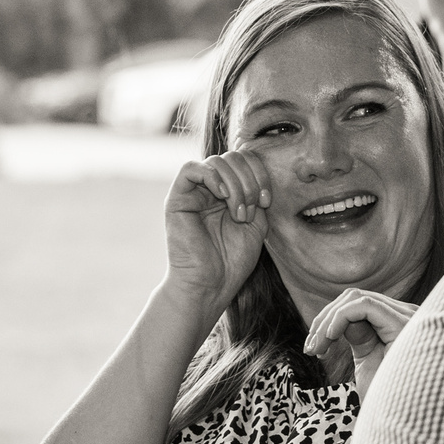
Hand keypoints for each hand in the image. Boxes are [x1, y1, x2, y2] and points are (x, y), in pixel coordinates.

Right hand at [162, 149, 271, 314]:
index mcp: (228, 193)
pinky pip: (190, 169)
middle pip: (233, 158)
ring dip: (236, 184)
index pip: (245, 162)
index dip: (260, 173)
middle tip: (253, 209)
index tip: (267, 201)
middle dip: (250, 180)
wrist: (210, 285)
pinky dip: (212, 176)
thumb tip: (257, 175)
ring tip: (239, 213)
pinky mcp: (177, 199)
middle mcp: (209, 190)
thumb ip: (256, 195)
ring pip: (216, 161)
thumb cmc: (232, 260)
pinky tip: (223, 195)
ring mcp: (193, 193)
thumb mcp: (257, 224)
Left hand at [301, 288, 417, 396]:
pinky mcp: (402, 323)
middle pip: (354, 298)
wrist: (402, 418)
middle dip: (324, 320)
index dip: (329, 321)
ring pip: (356, 298)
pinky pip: (363, 305)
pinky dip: (340, 317)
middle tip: (310, 349)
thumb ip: (360, 336)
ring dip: (327, 321)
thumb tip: (343, 320)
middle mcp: (408, 315)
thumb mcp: (368, 361)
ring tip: (317, 348)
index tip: (313, 349)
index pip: (358, 304)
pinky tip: (330, 338)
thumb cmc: (389, 398)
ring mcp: (408, 317)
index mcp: (400, 324)